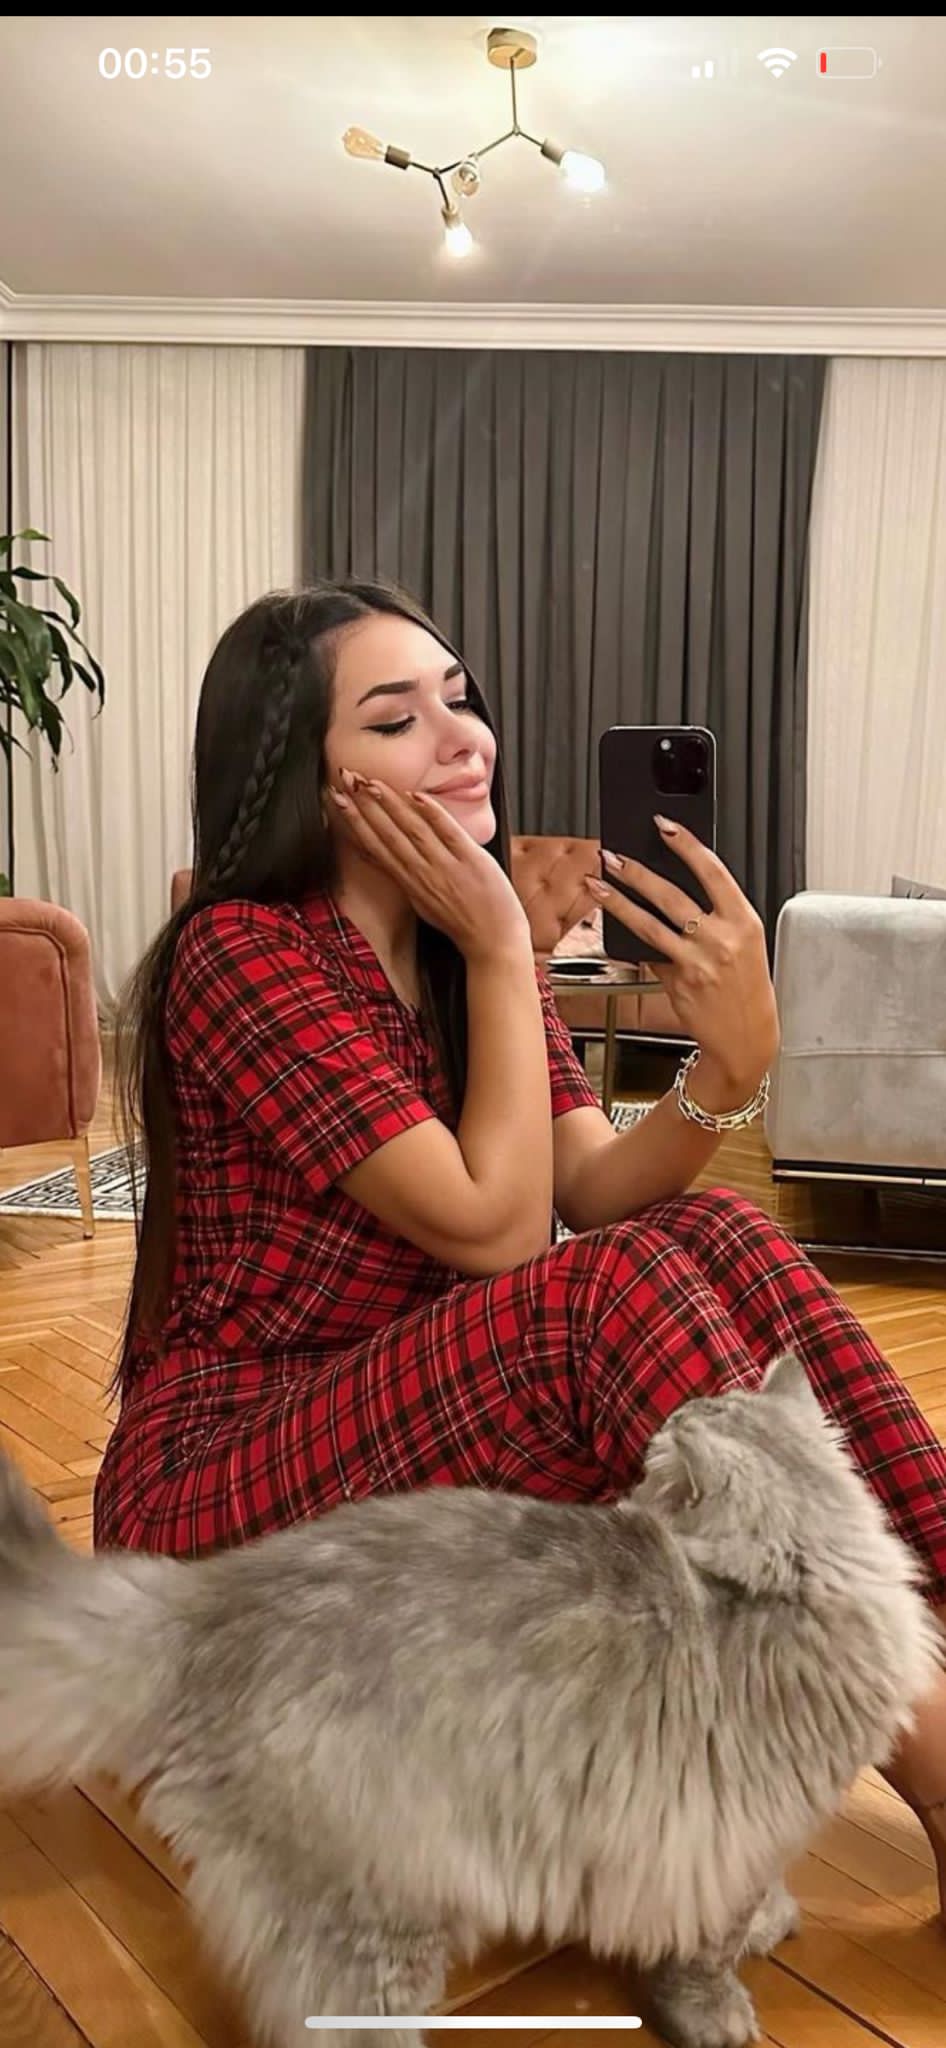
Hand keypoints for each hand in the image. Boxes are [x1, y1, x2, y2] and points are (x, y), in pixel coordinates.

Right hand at [330, 773, 530, 961]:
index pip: (376, 847)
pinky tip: (417, 795)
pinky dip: (433, 813)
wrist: (492, 943)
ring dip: (391, 805)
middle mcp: (422, 874)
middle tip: (345, 781)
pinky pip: (449, 833)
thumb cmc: (461, 922)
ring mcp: (446, 867)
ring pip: (413, 830)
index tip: (339, 801)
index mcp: (409, 883)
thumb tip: (387, 857)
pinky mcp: (472, 861)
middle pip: (388, 835)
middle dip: (364, 806)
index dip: (355, 822)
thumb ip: (406, 877)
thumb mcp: (423, 902)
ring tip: (372, 783)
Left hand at [585, 819, 779, 1095]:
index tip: (664, 826)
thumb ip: (718, 914)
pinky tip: (613, 925)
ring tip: (597, 885)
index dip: (687, 844)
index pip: (713, 871)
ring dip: (618, 901)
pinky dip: (630, 939)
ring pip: (649, 924)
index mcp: (744, 920)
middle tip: (613, 855)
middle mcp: (721, 939)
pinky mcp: (677, 983)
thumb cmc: (746, 985)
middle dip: (637, 872)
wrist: (746, 1036)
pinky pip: (648, 954)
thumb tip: (672, 884)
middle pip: (671, 895)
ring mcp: (697, 962)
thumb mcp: (746, 942)